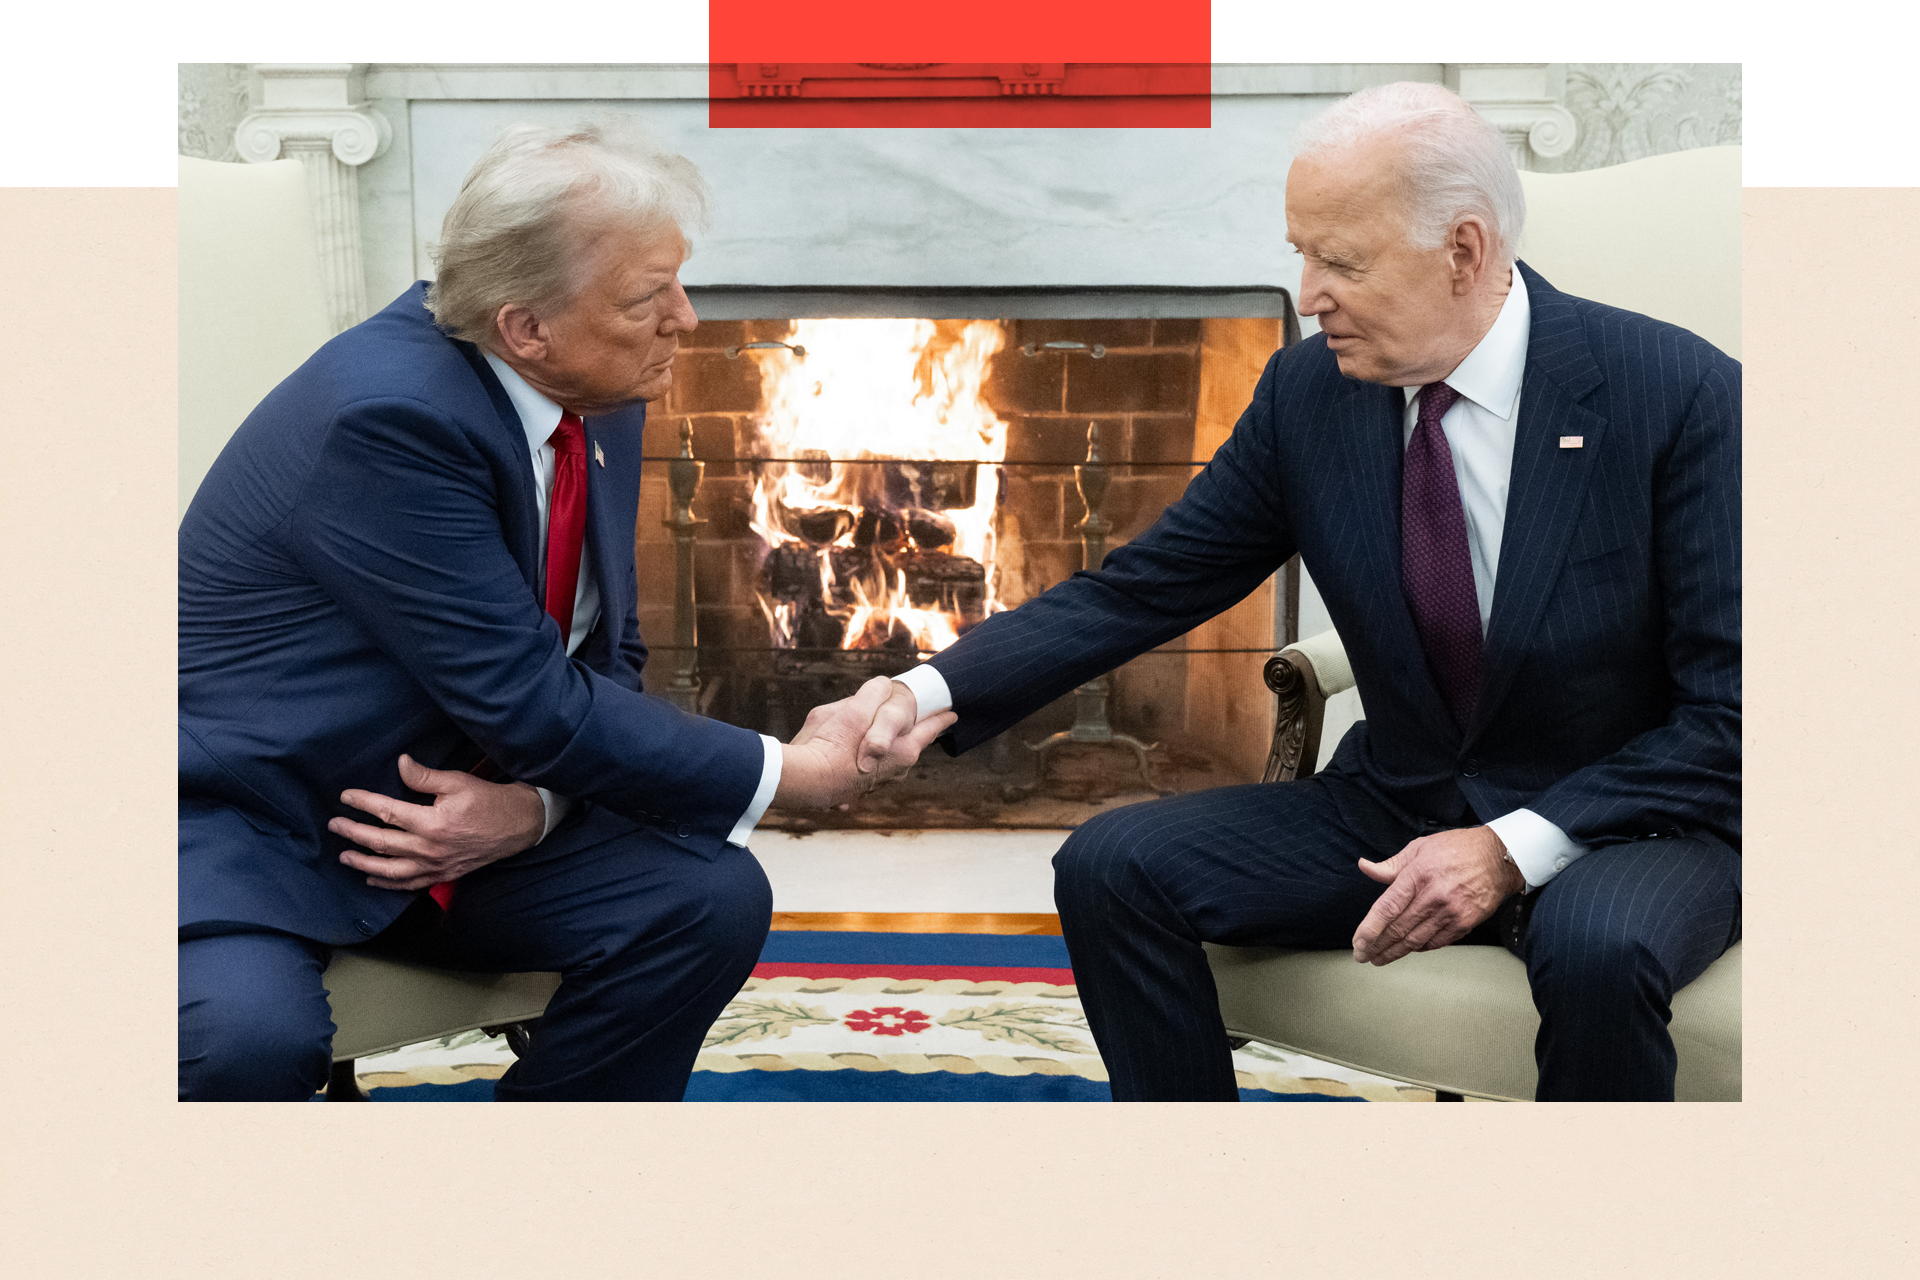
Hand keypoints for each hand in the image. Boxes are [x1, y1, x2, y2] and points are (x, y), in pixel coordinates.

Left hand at [331, 753, 547, 890]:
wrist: (517, 825)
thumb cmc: (489, 800)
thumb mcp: (457, 782)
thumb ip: (424, 777)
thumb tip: (400, 764)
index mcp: (431, 822)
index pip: (387, 812)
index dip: (363, 803)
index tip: (346, 797)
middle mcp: (430, 848)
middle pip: (382, 842)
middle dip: (354, 833)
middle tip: (335, 825)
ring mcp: (435, 865)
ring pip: (390, 869)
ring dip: (364, 863)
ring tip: (344, 855)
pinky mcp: (443, 874)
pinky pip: (409, 883)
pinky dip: (388, 883)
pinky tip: (373, 879)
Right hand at [775, 677, 956, 809]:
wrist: (804, 782)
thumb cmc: (831, 743)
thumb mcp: (854, 707)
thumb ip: (874, 693)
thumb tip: (881, 687)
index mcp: (904, 750)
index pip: (929, 729)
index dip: (941, 719)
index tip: (952, 714)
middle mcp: (895, 771)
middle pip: (908, 746)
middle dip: (909, 734)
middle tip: (916, 722)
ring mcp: (875, 785)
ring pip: (884, 760)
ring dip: (881, 749)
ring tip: (874, 737)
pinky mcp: (853, 793)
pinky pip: (861, 772)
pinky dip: (858, 763)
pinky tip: (845, 758)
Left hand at [1349, 825, 1524, 965]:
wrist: (1499, 858)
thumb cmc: (1458, 849)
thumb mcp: (1420, 847)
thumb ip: (1391, 864)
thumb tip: (1365, 867)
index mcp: (1418, 875)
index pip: (1387, 908)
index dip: (1370, 928)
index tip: (1358, 942)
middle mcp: (1434, 897)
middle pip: (1398, 928)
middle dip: (1377, 946)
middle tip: (1362, 956)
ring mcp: (1450, 913)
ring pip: (1415, 940)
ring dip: (1394, 952)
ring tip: (1379, 958)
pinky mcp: (1464, 923)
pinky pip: (1436, 942)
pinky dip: (1419, 948)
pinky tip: (1407, 950)